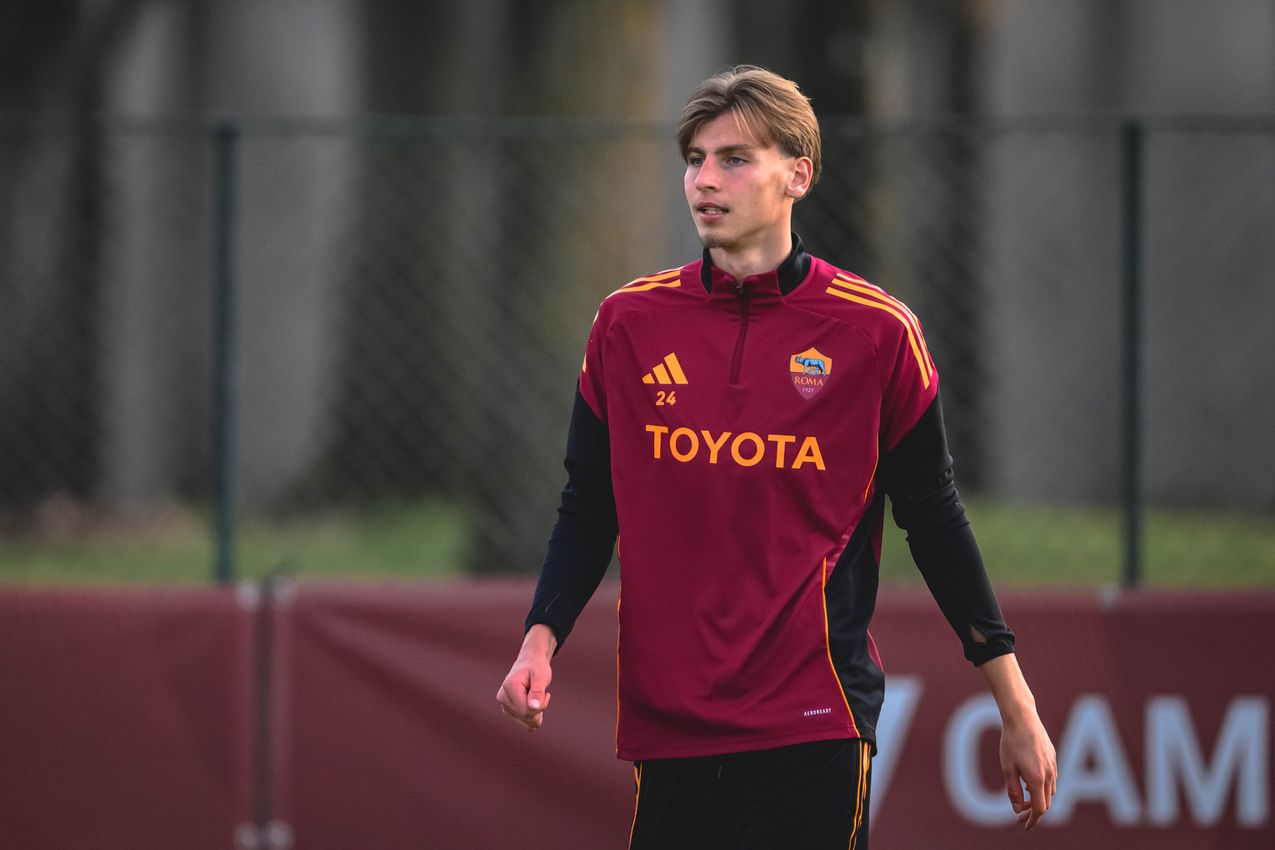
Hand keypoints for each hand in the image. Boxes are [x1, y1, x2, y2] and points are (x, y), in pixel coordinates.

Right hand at [496, 624, 556, 731]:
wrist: (530, 663)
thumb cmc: (536, 667)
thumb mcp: (541, 676)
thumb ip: (537, 692)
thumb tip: (534, 708)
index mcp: (509, 687)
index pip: (527, 710)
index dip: (541, 705)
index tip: (547, 694)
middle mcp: (503, 698)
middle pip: (526, 717)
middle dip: (540, 708)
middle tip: (543, 694)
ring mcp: (504, 706)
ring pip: (527, 723)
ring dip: (537, 713)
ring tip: (536, 697)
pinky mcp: (507, 711)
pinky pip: (525, 724)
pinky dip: (533, 717)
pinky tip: (534, 705)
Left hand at [979, 653, 1057, 829]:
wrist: (1022, 717)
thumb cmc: (1011, 741)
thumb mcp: (1007, 768)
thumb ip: (1012, 790)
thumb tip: (1016, 808)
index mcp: (1037, 778)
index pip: (1039, 808)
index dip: (1032, 820)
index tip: (1024, 826)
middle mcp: (1049, 774)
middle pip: (1046, 802)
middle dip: (1033, 812)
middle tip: (1019, 816)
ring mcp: (1053, 765)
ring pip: (1050, 791)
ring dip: (1038, 798)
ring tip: (1022, 798)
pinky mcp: (1053, 757)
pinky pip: (1051, 778)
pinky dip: (1042, 786)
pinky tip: (1029, 783)